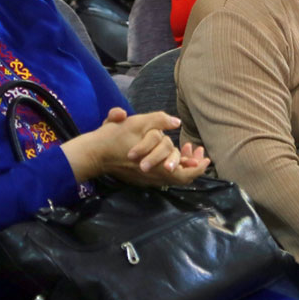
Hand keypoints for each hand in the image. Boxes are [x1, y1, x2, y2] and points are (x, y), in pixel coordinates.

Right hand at [83, 109, 210, 185]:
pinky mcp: (139, 178)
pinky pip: (161, 176)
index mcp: (157, 166)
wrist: (93, 153)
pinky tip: (171, 154)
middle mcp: (154, 176)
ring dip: (181, 165)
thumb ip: (159, 120)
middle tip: (198, 153)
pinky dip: (170, 166)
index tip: (205, 158)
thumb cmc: (115, 137)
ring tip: (187, 151)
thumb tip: (176, 122)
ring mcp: (146, 178)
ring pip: (171, 177)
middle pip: (181, 178)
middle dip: (192, 166)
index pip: (185, 175)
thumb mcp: (138, 122)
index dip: (198, 168)